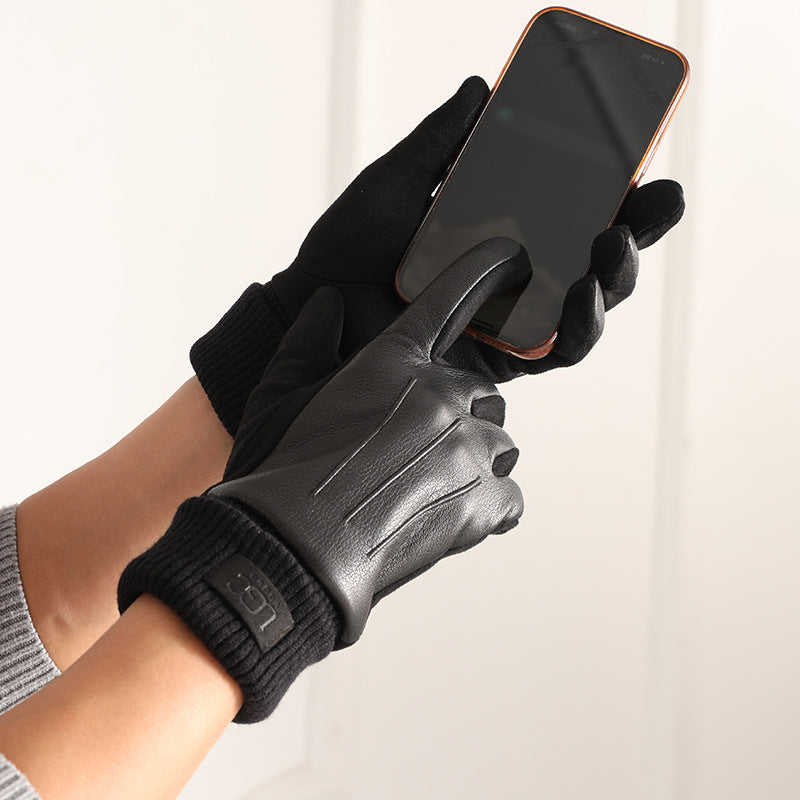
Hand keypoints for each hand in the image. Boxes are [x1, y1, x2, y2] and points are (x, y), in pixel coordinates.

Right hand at [120, 237, 526, 720]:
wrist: (296, 549)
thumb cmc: (280, 470)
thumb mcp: (277, 394)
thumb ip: (306, 339)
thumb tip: (327, 302)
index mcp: (394, 362)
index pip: (450, 300)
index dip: (483, 273)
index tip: (510, 258)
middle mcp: (440, 396)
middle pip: (480, 391)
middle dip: (459, 414)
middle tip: (419, 448)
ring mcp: (468, 449)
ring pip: (500, 443)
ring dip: (474, 461)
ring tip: (429, 488)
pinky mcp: (483, 502)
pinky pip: (510, 496)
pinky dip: (488, 506)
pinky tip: (452, 516)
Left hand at [191, 76, 684, 430]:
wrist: (313, 308)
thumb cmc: (347, 248)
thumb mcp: (396, 181)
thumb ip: (440, 142)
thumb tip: (481, 87)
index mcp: (497, 230)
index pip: (572, 208)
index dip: (616, 188)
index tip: (644, 160)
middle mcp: (514, 276)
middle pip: (592, 256)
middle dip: (636, 230)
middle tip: (658, 201)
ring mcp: (509, 320)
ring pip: (586, 305)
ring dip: (614, 277)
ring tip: (617, 242)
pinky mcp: (498, 361)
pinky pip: (555, 351)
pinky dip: (579, 328)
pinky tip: (583, 295)